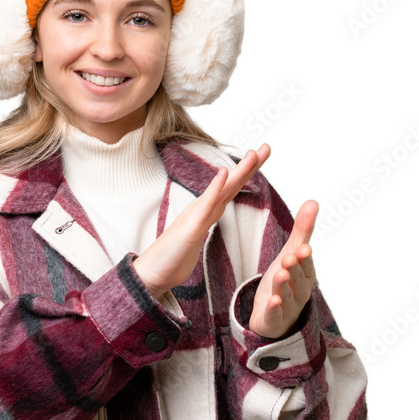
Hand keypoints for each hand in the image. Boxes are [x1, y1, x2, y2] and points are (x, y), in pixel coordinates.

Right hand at [133, 145, 270, 297]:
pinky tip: (223, 173)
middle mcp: (203, 209)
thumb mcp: (195, 238)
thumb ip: (203, 224)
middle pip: (231, 184)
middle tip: (266, 147)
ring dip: (238, 171)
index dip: (247, 173)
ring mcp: (196, 216)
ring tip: (252, 154)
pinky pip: (206, 205)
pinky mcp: (191, 227)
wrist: (152, 273)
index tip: (260, 157)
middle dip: (250, 165)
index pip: (231, 189)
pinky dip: (215, 187)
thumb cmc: (172, 258)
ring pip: (222, 190)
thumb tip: (211, 215)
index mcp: (206, 212)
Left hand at [248, 200, 318, 338]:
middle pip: (297, 280)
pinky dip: (274, 310)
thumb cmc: (285, 280)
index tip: (303, 248)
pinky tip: (272, 302)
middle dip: (294, 269)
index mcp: (305, 275)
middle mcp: (299, 292)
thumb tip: (313, 201)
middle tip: (289, 257)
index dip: (305, 258)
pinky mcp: (272, 321)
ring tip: (280, 274)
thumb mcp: (291, 253)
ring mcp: (287, 308)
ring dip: (283, 286)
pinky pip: (274, 316)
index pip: (307, 266)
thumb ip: (302, 230)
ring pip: (285, 296)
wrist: (272, 313)